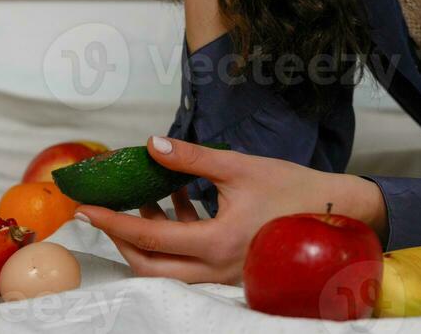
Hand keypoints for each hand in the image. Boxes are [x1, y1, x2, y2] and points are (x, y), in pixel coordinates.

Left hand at [73, 136, 388, 285]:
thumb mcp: (237, 166)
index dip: (113, 220)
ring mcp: (225, 275)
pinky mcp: (233, 269)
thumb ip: (191, 158)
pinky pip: (190, 261)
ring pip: (168, 268)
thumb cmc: (290, 187)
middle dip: (121, 238)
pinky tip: (175, 197)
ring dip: (148, 237)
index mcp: (216, 243)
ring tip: (140, 196)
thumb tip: (152, 144)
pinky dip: (175, 235)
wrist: (334, 212)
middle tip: (104, 210)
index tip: (86, 206)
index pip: (149, 237)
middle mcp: (217, 269)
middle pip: (150, 265)